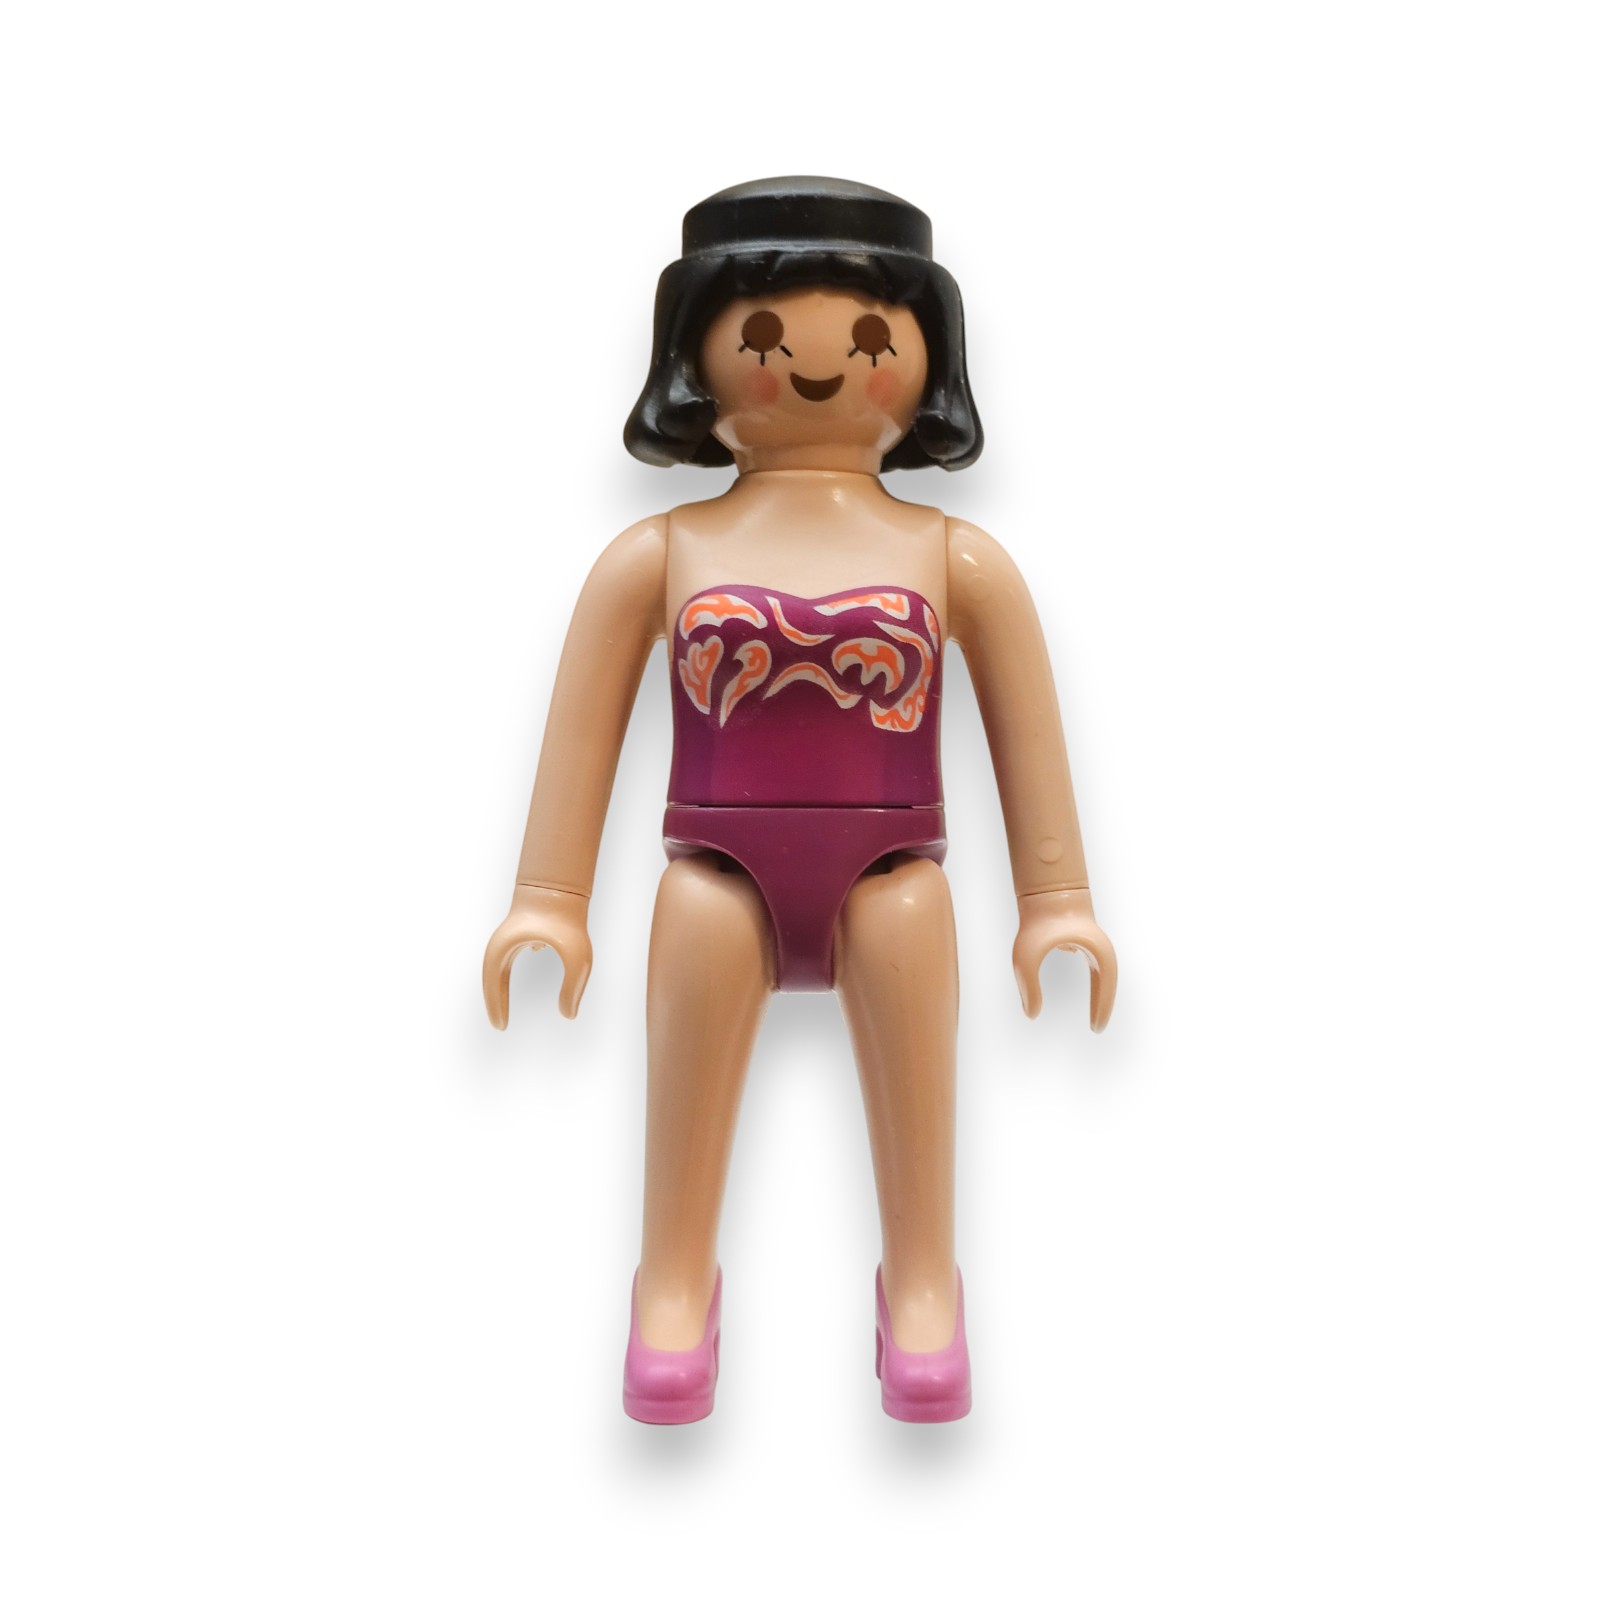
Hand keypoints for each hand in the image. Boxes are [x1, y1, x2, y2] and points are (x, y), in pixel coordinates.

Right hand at [482, 884, 592, 1026]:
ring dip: (500, 987)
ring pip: (499, 968)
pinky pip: (510, 957)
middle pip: (492, 979)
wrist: (562, 884)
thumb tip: (568, 1015)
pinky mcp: (522, 930)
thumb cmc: (569, 920)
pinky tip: (521, 975)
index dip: (496, 1008)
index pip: (493, 986)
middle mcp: (503, 943)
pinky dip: (511, 973)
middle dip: (495, 1001)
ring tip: (503, 1010)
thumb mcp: (577, 959)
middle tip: (500, 1026)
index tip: (502, 1028)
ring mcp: (511, 935)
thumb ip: (573, 988)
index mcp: (505, 950)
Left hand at [1012, 887, 1116, 1030]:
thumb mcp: (1026, 957)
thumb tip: (1031, 1015)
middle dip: (1103, 1005)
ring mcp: (1092, 943)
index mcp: (1095, 953)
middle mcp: (1098, 949)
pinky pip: (1092, 967)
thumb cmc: (1037, 921)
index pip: (1105, 987)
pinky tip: (1087, 994)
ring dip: (1099, 994)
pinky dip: (1092, 983)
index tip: (1096, 1029)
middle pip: (1107, 983)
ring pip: (1101, 975)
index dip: (1102, 1009)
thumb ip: (1028, 986)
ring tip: (1094, 1017)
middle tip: (1096, 1028)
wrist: (1044, 889)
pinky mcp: (1083, 940)